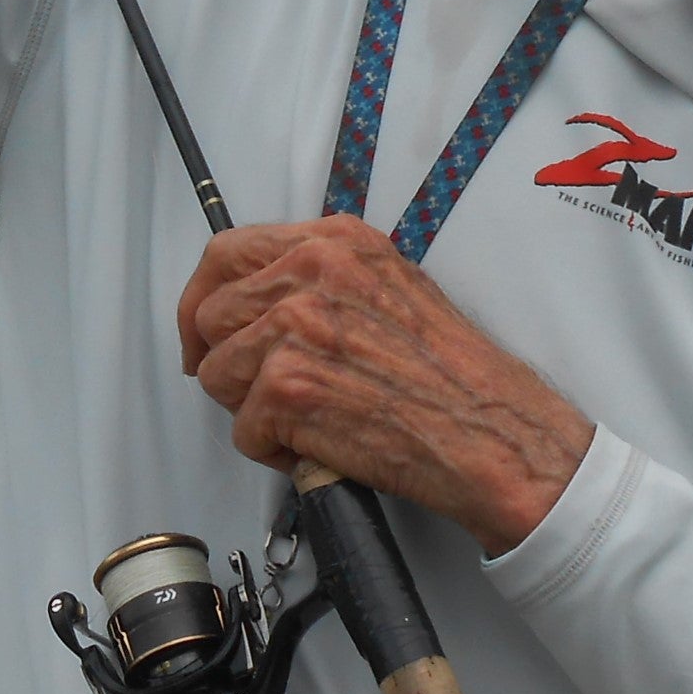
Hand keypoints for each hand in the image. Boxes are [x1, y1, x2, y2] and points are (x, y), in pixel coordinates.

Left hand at [177, 215, 594, 557]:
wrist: (489, 431)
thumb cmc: (452, 374)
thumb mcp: (389, 285)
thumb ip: (321, 279)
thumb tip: (256, 300)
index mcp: (334, 242)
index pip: (227, 252)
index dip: (203, 299)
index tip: (205, 332)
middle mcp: (310, 273)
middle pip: (209, 315)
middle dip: (222, 361)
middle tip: (256, 393)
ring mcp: (296, 327)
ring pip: (216, 375)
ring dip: (250, 410)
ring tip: (307, 421)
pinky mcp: (288, 386)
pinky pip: (242, 430)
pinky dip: (274, 451)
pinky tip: (320, 446)